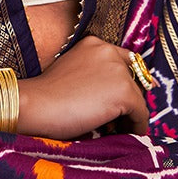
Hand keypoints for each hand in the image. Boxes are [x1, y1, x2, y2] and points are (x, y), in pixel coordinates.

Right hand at [18, 35, 149, 139]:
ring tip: (120, 130)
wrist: (37, 105)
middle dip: (128, 100)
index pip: (123, 61)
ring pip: (137, 98)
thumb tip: (112, 97)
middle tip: (121, 121)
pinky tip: (129, 135)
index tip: (132, 96)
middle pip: (132, 80)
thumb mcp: (71, 75)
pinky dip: (137, 126)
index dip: (128, 80)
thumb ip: (92, 77)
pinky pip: (141, 113)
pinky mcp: (124, 92)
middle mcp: (108, 51)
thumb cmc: (46, 97)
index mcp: (93, 44)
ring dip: (130, 115)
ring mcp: (118, 70)